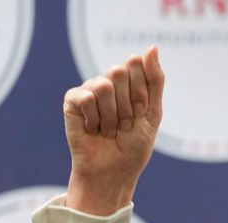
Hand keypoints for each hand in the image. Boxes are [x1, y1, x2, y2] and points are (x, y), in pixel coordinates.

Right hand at [62, 46, 164, 214]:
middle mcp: (109, 81)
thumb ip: (155, 79)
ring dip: (112, 116)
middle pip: (119, 71)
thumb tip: (153, 47)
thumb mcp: (153, 112)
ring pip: (104, 86)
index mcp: (130, 81)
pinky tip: (92, 129)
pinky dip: (94, 118)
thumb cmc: (134, 145)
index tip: (141, 113)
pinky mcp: (72, 100)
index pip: (137, 65)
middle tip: (125, 124)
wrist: (115, 171)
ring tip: (109, 130)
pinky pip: (86, 96)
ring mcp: (90, 89)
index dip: (141, 94)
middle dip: (127, 104)